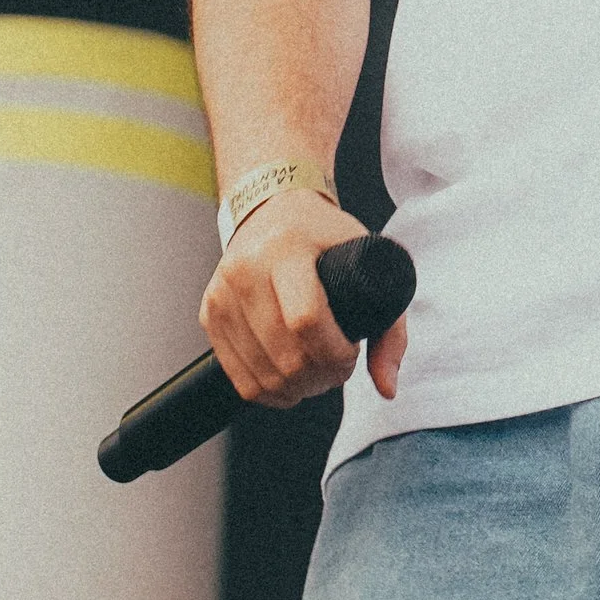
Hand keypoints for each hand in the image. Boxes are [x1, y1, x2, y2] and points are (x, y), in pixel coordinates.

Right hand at [198, 187, 408, 408]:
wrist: (273, 207)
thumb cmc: (324, 236)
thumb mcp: (366, 259)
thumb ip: (390, 327)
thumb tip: (387, 387)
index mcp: (287, 248)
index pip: (306, 320)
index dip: (334, 353)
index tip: (350, 355)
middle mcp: (246, 269)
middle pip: (285, 355)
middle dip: (320, 377)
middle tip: (336, 369)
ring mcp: (222, 293)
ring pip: (261, 374)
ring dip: (297, 389)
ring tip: (316, 374)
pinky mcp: (209, 314)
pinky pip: (238, 377)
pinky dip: (269, 391)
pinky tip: (290, 381)